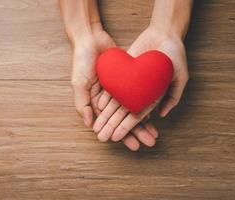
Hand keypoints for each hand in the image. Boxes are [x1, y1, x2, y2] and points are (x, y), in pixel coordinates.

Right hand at [71, 30, 157, 150]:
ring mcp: (117, 89)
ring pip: (133, 109)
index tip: (133, 146)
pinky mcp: (125, 79)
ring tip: (155, 133)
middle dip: (137, 132)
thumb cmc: (81, 62)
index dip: (122, 135)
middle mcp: (107, 99)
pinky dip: (145, 103)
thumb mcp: (79, 83)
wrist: (90, 39)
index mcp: (95, 103)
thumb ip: (82, 104)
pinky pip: (137, 94)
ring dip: (143, 122)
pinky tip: (156, 112)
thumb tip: (89, 124)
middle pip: (124, 119)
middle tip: (150, 142)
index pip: (111, 124)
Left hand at [93, 26, 188, 142]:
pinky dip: (105, 98)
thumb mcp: (180, 76)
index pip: (138, 116)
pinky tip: (98, 109)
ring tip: (97, 129)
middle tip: (103, 139)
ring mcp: (129, 84)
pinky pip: (111, 88)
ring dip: (106, 117)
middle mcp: (139, 93)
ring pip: (115, 104)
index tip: (119, 138)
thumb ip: (173, 96)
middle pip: (123, 114)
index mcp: (152, 97)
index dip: (129, 128)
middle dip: (113, 127)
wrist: (164, 33)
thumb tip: (161, 115)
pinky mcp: (121, 73)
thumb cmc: (175, 55)